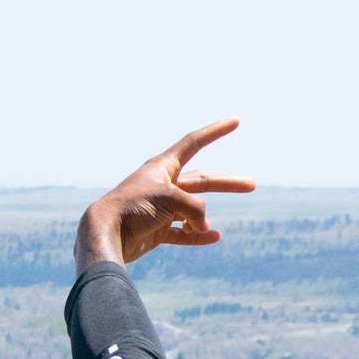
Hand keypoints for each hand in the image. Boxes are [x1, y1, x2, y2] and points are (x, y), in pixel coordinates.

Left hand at [74, 121, 254, 270]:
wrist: (105, 232)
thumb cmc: (134, 207)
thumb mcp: (171, 199)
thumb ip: (195, 209)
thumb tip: (204, 227)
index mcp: (164, 166)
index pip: (195, 142)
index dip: (216, 131)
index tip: (235, 121)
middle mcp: (163, 184)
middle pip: (202, 180)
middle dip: (227, 183)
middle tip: (252, 184)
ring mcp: (160, 207)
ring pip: (193, 210)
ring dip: (204, 219)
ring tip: (213, 229)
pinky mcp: (156, 229)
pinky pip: (182, 232)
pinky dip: (196, 236)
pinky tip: (212, 237)